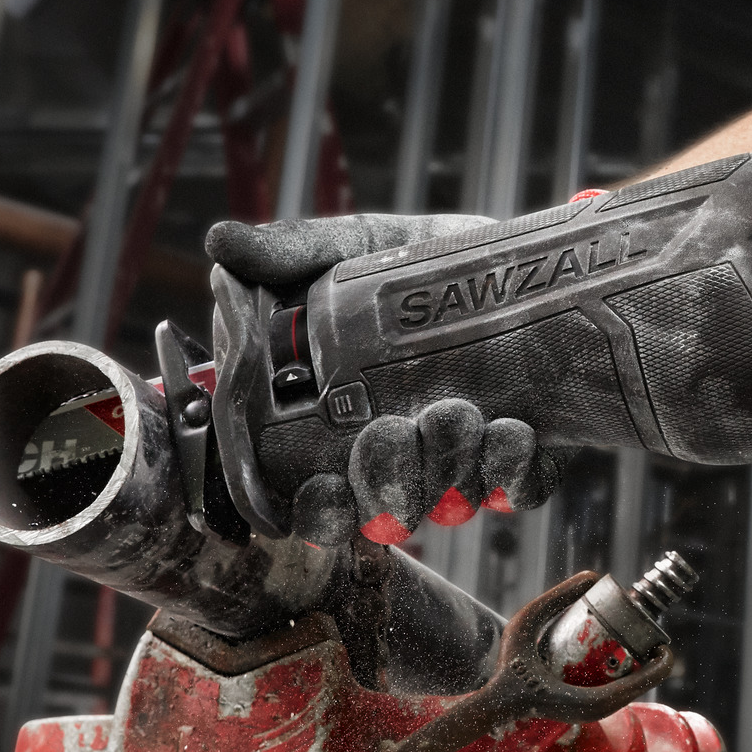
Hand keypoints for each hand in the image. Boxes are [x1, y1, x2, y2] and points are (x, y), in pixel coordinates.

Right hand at [205, 214, 568, 545]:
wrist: (532, 259)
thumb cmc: (432, 262)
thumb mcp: (364, 245)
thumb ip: (295, 251)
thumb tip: (220, 242)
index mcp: (343, 423)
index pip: (314, 496)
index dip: (315, 509)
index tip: (321, 489)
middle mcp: (400, 454)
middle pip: (379, 510)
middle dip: (385, 482)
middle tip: (394, 431)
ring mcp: (460, 461)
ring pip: (443, 504)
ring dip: (447, 467)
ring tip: (458, 414)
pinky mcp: (520, 459)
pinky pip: (513, 489)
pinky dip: (510, 468)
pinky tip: (513, 431)